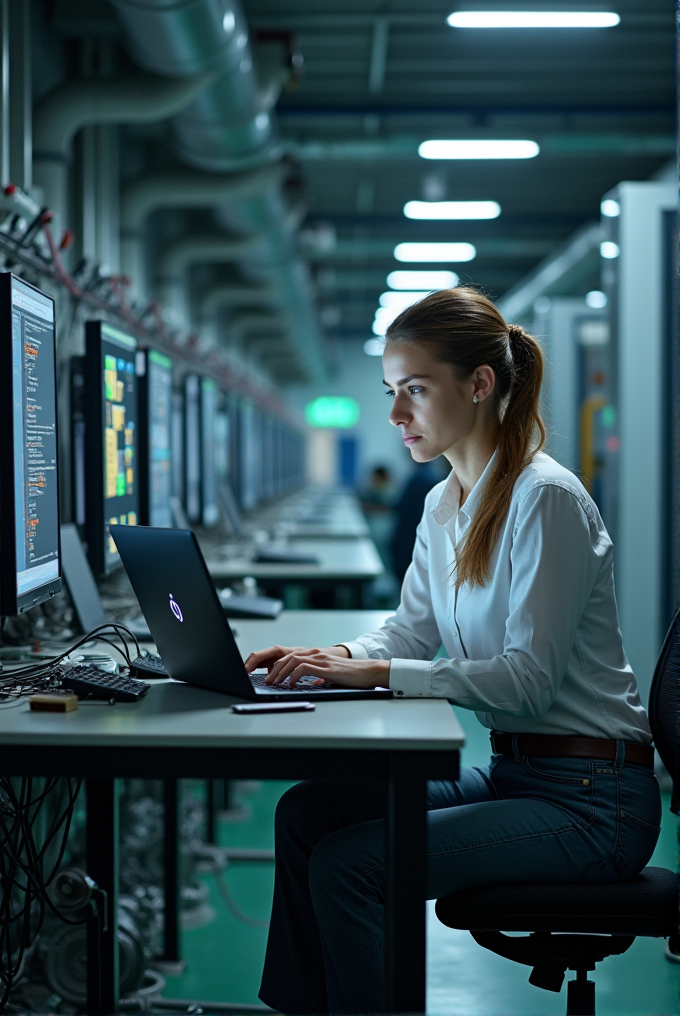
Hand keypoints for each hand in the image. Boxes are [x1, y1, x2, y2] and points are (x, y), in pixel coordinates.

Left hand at [263, 648, 389, 689]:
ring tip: (274, 683)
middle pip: (287, 657)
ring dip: (280, 672)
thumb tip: (308, 684)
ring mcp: (320, 659)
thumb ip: (317, 676)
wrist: (368, 671)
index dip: (277, 665)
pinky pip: (303, 668)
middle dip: (273, 668)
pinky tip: (291, 683)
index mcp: (315, 655)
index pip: (290, 656)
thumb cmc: (351, 675)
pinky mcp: (325, 668)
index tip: (269, 675)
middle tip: (267, 680)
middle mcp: (315, 654)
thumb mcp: (329, 674)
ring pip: (292, 661)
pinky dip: (293, 676)